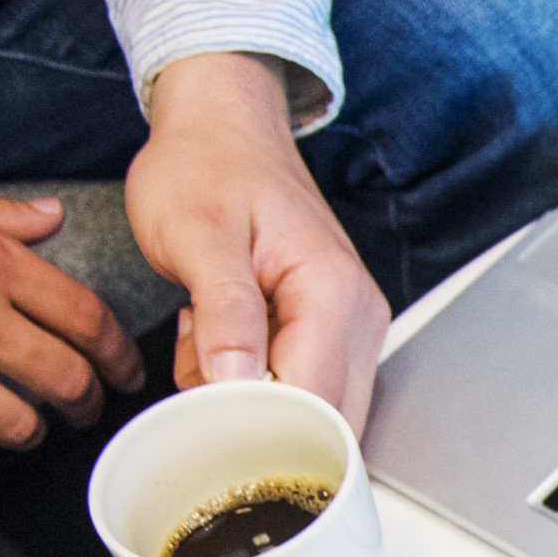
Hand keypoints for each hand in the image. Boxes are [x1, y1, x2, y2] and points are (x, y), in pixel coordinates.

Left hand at [127, 53, 388, 433]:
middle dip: (256, 420)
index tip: (202, 418)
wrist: (223, 128)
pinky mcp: (336, 335)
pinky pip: (302, 391)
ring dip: (250, 400)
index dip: (259, 428)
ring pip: (312, 413)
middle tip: (198, 371)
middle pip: (326, 422)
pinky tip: (225, 340)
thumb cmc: (208, 167)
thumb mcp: (197, 233)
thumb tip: (236, 383)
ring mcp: (354, 329)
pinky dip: (254, 383)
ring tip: (209, 339)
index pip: (316, 403)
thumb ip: (224, 310)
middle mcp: (361, 318)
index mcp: (335, 294)